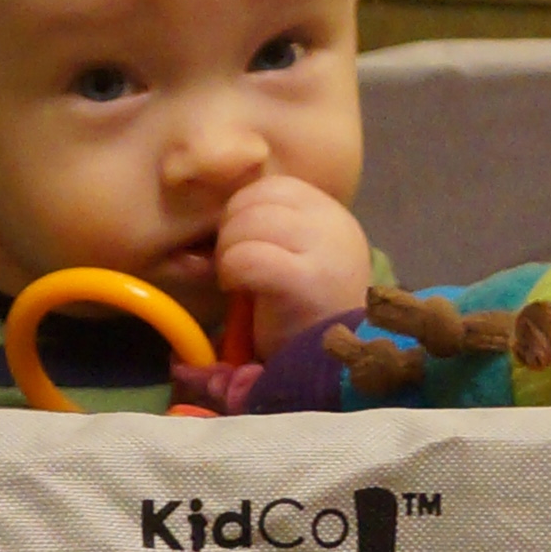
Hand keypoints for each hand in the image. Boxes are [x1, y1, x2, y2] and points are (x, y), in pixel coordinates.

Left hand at [211, 170, 372, 355]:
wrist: (332, 364)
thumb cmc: (303, 311)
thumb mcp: (291, 254)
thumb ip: (267, 226)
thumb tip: (217, 210)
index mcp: (329, 212)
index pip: (270, 187)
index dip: (242, 213)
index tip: (242, 247)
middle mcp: (333, 223)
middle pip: (254, 201)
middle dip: (229, 233)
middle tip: (234, 268)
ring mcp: (325, 250)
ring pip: (247, 223)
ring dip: (227, 253)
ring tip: (237, 281)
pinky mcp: (308, 282)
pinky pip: (247, 257)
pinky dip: (231, 272)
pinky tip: (239, 291)